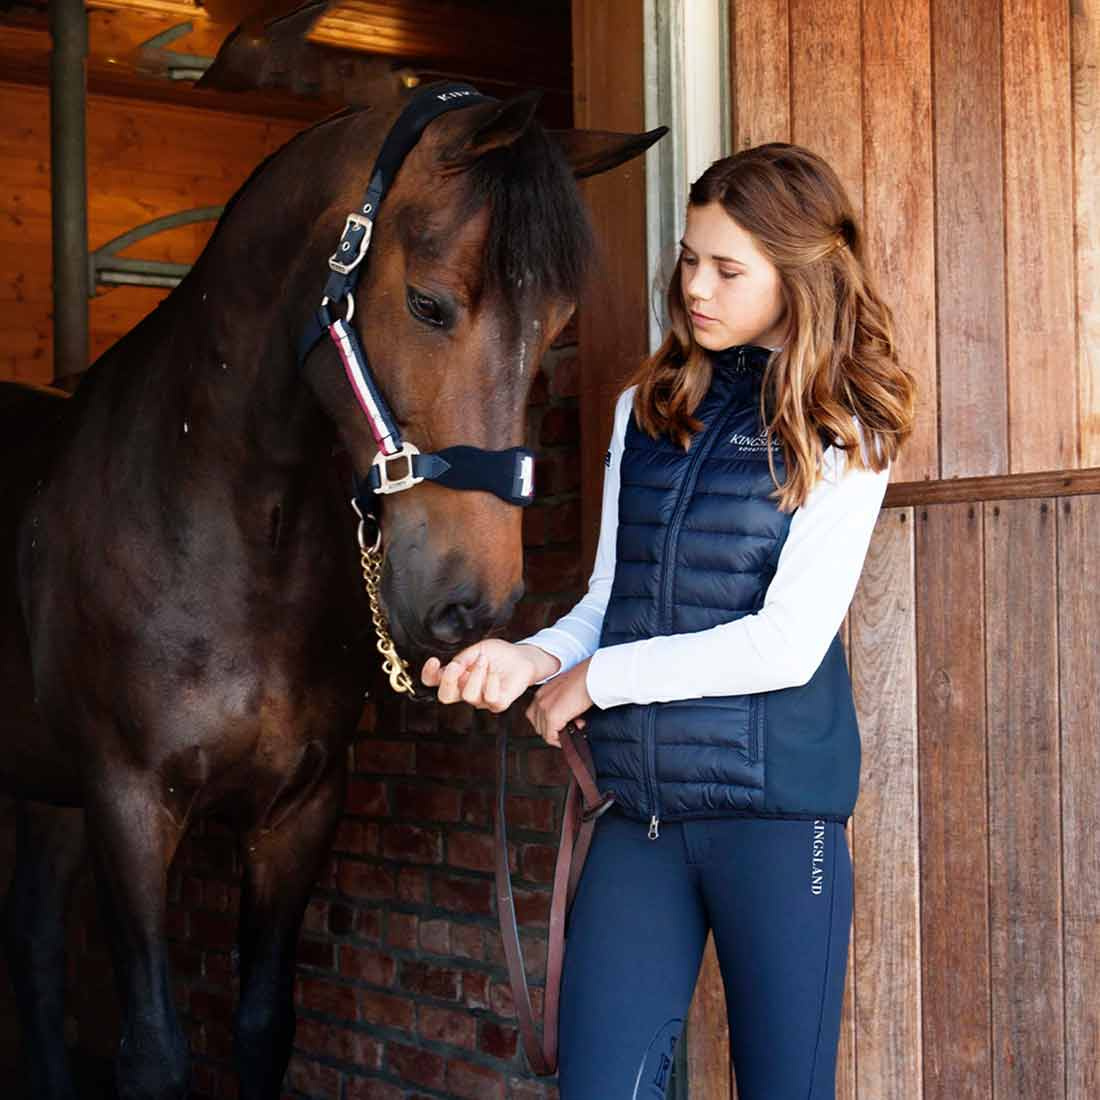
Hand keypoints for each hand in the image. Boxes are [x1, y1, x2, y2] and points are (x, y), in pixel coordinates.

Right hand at [420, 639, 558, 712]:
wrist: (523, 657)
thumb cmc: (499, 654)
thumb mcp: (478, 649)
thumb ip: (463, 658)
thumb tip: (451, 667)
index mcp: (457, 676)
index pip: (434, 681)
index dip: (428, 674)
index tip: (434, 660)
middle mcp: (466, 690)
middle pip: (445, 696)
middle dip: (448, 681)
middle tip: (456, 666)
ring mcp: (481, 699)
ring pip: (468, 696)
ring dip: (475, 675)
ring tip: (483, 661)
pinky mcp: (498, 703)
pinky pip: (490, 699)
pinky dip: (491, 683)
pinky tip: (494, 674)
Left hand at [526, 658, 591, 746]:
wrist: (590, 677)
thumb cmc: (584, 680)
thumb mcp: (567, 692)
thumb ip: (562, 704)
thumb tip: (568, 718)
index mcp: (542, 692)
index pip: (536, 716)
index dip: (549, 724)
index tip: (561, 725)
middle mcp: (540, 699)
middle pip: (538, 726)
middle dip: (554, 730)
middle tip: (571, 726)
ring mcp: (544, 708)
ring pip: (544, 733)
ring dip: (559, 734)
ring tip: (575, 726)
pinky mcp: (552, 716)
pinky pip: (551, 737)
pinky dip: (561, 740)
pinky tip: (572, 732)